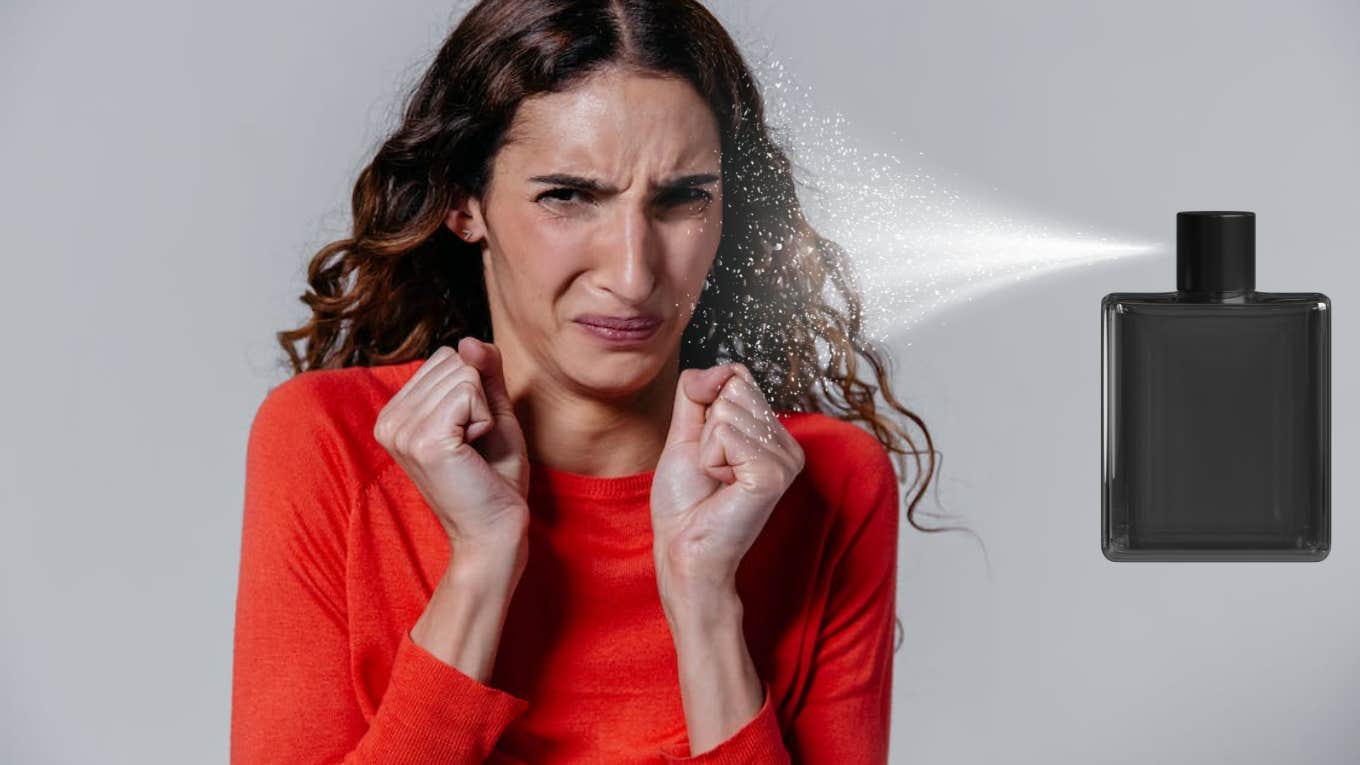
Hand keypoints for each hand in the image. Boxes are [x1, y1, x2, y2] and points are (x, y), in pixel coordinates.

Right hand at [373, 338, 529, 548]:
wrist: (495, 531)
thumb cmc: (495, 478)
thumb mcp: (493, 413)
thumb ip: (484, 373)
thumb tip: (469, 338)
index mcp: (396, 414)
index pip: (446, 358)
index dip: (474, 391)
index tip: (470, 434)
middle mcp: (389, 421)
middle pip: (454, 362)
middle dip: (480, 401)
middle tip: (474, 446)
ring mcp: (402, 431)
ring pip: (464, 375)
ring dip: (484, 413)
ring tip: (472, 452)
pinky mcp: (424, 441)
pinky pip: (470, 393)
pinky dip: (486, 421)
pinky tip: (473, 453)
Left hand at [650, 362, 805, 596]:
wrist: (682, 549)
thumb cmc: (686, 502)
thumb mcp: (684, 433)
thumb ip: (698, 392)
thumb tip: (723, 366)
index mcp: (771, 433)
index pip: (737, 376)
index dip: (707, 408)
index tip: (708, 450)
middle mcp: (786, 443)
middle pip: (733, 389)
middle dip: (705, 429)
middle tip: (712, 468)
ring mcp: (785, 459)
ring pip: (726, 412)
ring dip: (706, 448)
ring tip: (717, 480)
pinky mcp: (774, 474)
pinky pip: (727, 435)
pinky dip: (711, 460)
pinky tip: (724, 487)